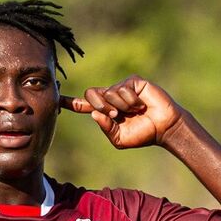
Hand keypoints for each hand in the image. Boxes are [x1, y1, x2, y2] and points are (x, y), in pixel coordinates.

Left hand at [60, 75, 186, 148]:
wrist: (163, 128)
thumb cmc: (143, 134)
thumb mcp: (119, 138)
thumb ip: (106, 128)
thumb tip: (94, 114)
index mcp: (105, 111)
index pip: (84, 105)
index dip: (70, 102)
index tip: (56, 98)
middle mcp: (110, 97)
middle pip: (91, 94)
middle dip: (100, 106)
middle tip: (115, 115)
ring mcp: (122, 88)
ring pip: (108, 93)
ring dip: (120, 106)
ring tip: (134, 111)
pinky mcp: (134, 82)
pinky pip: (123, 89)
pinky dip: (130, 100)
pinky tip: (141, 104)